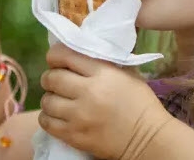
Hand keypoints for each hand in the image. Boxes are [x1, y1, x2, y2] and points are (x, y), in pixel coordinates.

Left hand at [39, 43, 172, 159]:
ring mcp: (78, 116)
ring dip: (50, 97)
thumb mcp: (127, 74)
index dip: (55, 56)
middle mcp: (87, 92)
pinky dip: (48, 116)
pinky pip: (46, 122)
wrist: (147, 138)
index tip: (57, 60)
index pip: (65, 56)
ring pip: (46, 101)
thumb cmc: (140, 103)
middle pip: (52, 78)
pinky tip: (57, 115)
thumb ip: (103, 63)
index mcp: (102, 73)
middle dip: (50, 77)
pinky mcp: (73, 136)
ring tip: (58, 99)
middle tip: (56, 80)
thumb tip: (79, 55)